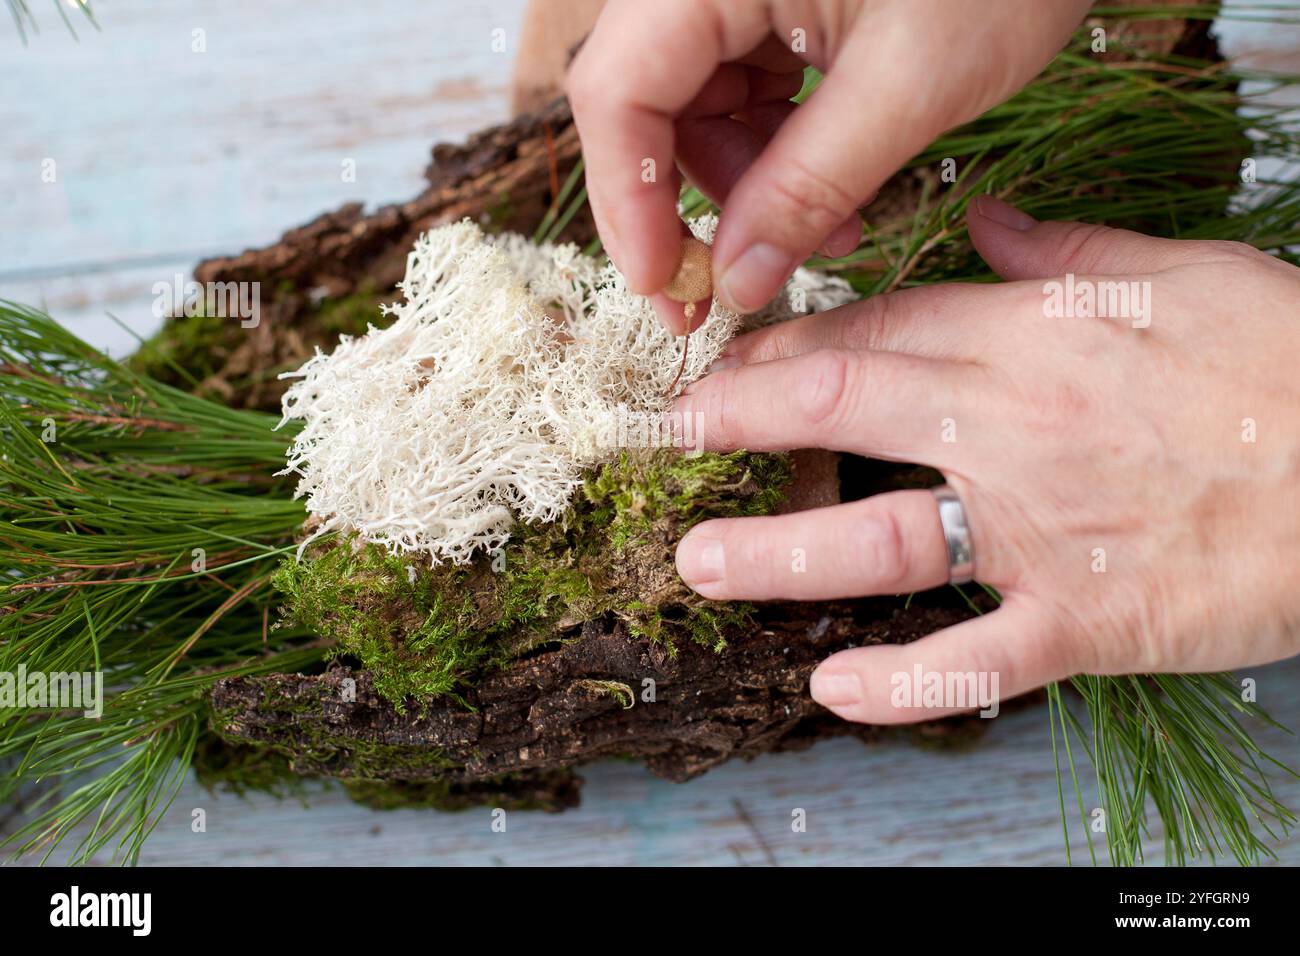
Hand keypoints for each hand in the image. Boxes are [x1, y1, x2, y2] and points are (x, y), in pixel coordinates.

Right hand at [566, 0, 1092, 331]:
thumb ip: (809, 189)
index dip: (629, 203)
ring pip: (697, 110)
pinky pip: (746, 93)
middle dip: (696, 204)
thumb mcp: (907, 86)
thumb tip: (736, 283)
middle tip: (736, 285)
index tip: (669, 287)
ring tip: (829, 231)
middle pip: (648, 106)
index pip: (617, 94)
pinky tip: (834, 193)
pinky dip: (781, 153)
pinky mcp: (775, 2)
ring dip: (751, 187)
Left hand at [673, 196, 1299, 723]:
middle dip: (743, 419)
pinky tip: (832, 691)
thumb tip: (984, 220)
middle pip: (846, 411)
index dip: (787, 343)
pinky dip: (902, 685)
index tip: (730, 358)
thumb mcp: (1182, 276)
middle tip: (668, 436)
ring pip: (882, 541)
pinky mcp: (1087, 623)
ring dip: (777, 554)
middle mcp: (1014, 432)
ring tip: (698, 564)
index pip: (877, 330)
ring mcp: (1042, 534)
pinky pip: (975, 661)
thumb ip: (1068, 252)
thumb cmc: (1292, 366)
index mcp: (1032, 340)